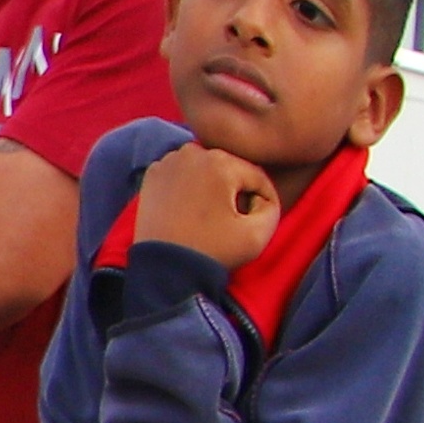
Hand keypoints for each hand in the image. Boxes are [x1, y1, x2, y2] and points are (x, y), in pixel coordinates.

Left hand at [134, 134, 283, 271]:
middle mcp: (192, 153)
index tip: (258, 218)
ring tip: (215, 214)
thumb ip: (272, 207)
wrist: (164, 269)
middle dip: (238, 190)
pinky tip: (193, 210)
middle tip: (235, 217)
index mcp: (220, 161)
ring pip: (207, 168)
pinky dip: (191, 186)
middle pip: (231, 168)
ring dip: (215, 186)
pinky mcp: (152, 176)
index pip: (257, 175)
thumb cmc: (213, 251)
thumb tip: (261, 196)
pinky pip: (184, 174)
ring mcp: (168, 162)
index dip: (264, 199)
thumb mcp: (258, 234)